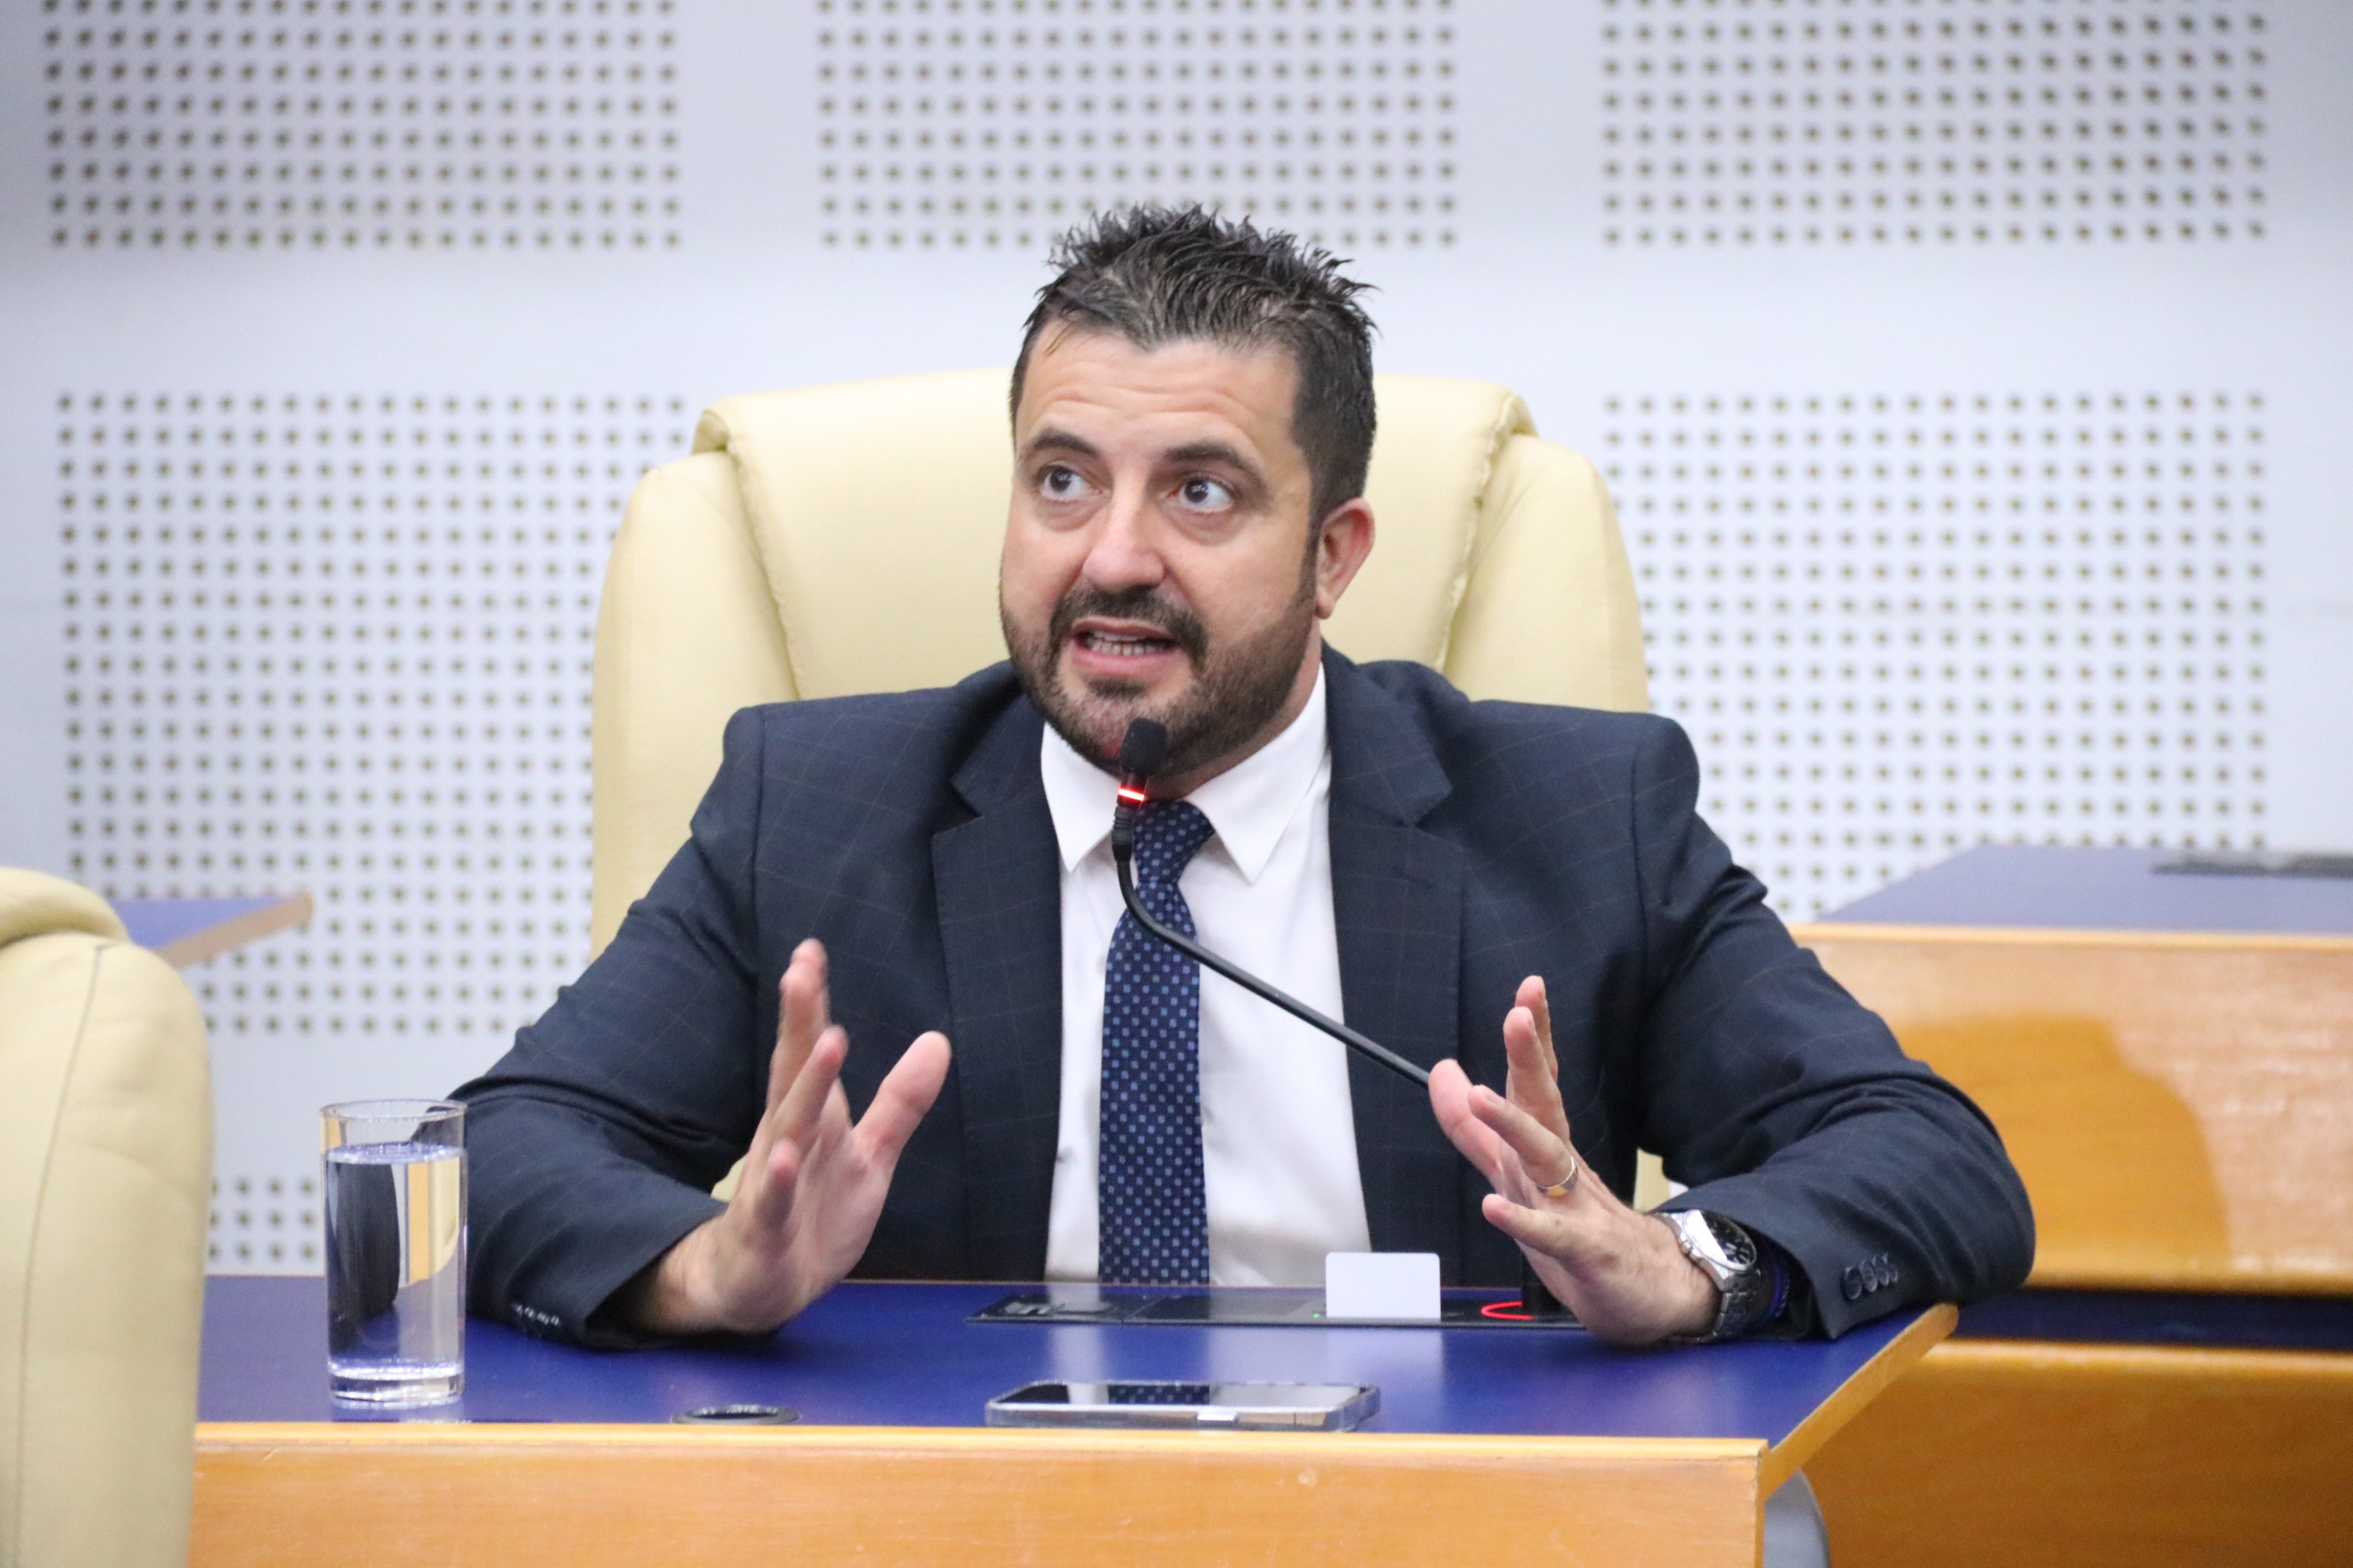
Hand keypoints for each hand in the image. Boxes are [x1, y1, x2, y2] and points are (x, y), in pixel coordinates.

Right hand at [626, 939, 951, 1335]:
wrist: (764, 1289)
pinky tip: (788, 1156)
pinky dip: (780, 1179)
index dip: (811, 1003)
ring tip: (827, 1040)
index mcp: (811, 1116)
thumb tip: (937, 1041)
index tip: (809, 951)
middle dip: (799, 1022)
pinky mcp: (766, 1228)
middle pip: (792, 1073)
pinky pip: (773, 1201)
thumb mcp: (870, 1156)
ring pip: (788, 1128)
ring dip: (806, 1086)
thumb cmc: (815, 1213)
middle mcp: (787, 1138)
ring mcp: (773, 1182)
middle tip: (803, 971)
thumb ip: (901, 1101)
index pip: (807, 1050)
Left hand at [1429, 975, 1717, 1346]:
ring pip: (1546, 1160)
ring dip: (1515, 1127)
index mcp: (1549, 1148)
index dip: (1532, 1039)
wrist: (1655, 1293)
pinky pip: (1552, 1235)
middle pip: (1545, 1106)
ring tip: (1482, 1098)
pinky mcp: (1587, 1253)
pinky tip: (1493, 1208)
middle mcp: (1563, 1170)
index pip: (1539, 1083)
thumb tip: (1441, 1070)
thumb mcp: (1518, 1176)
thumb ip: (1473, 1129)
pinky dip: (1523, 1223)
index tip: (1529, 988)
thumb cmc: (1582, 1229)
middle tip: (1518, 1014)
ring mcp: (1579, 1208)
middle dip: (1529, 1059)